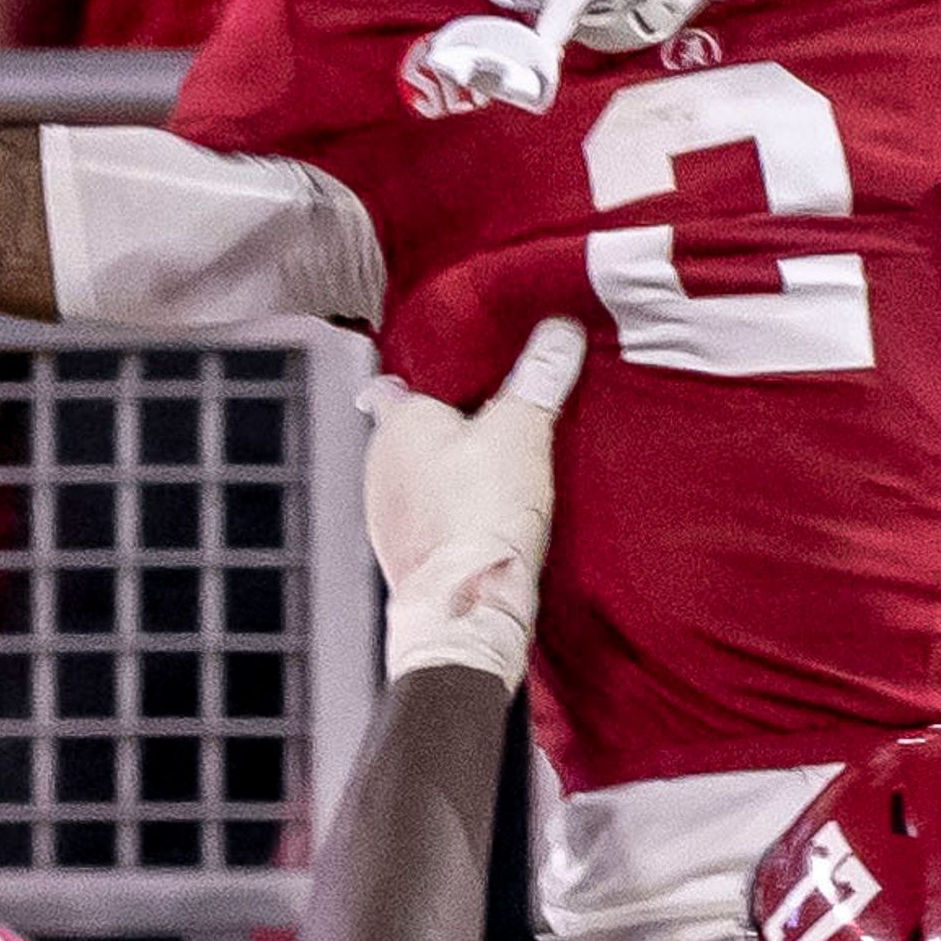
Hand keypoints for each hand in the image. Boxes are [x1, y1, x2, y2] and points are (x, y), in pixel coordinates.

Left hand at [364, 314, 585, 688]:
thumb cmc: (482, 513)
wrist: (468, 610)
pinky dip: (445, 521)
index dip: (419, 380)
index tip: (442, 381)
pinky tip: (478, 528)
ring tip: (489, 482)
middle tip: (487, 430)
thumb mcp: (523, 430)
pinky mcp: (402, 561)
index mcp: (398, 423)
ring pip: (415, 482)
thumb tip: (561, 330)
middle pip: (409, 436)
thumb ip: (540, 378)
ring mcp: (385, 519)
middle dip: (441, 433)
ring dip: (443, 481)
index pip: (393, 385)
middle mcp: (378, 467)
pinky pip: (424, 525)